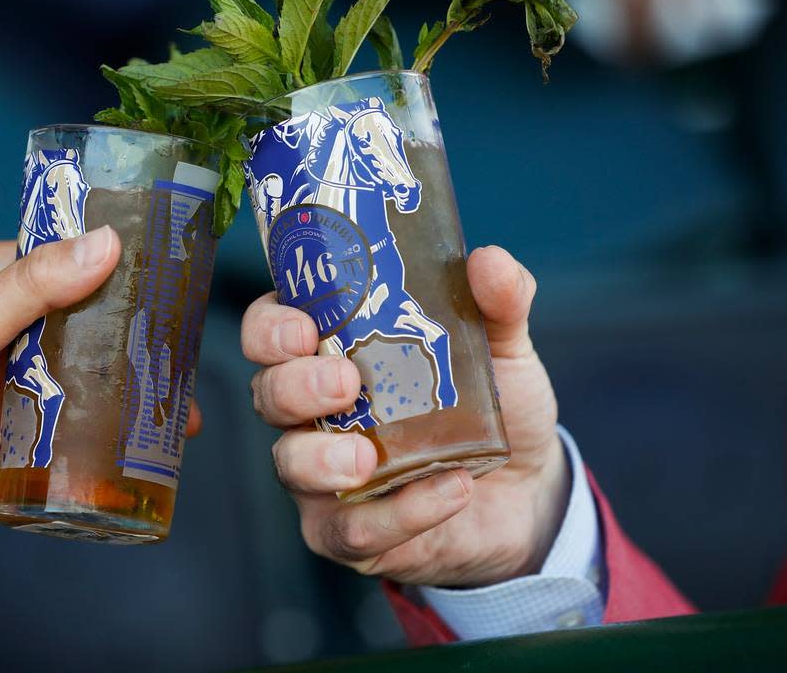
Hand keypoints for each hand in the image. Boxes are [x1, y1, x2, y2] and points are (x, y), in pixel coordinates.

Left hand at [0, 227, 201, 501]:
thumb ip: (39, 284)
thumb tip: (110, 243)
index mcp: (7, 278)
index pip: (81, 260)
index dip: (130, 270)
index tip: (181, 286)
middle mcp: (16, 323)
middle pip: (93, 326)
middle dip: (140, 345)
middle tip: (188, 364)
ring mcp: (14, 376)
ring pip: (86, 379)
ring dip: (126, 395)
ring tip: (180, 416)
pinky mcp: (9, 425)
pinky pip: (64, 428)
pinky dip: (97, 437)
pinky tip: (133, 449)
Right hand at [242, 246, 566, 586]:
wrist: (528, 491)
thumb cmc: (494, 407)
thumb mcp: (503, 350)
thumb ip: (499, 303)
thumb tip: (489, 261)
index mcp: (333, 354)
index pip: (272, 330)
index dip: (271, 327)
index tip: (304, 326)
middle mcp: (314, 413)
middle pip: (267, 393)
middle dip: (293, 386)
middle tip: (344, 385)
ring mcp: (323, 476)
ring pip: (289, 465)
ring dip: (321, 459)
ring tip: (367, 458)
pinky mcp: (350, 534)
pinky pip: (351, 530)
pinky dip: (399, 513)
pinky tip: (449, 491)